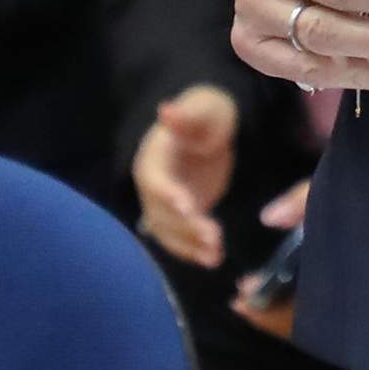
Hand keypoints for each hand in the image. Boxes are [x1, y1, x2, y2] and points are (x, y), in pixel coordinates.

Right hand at [132, 86, 238, 268]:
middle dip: (185, 226)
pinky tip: (214, 259)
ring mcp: (164, 203)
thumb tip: (165, 111)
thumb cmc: (208, 114)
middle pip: (161, 212)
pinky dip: (193, 251)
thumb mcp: (203, 110)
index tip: (187, 206)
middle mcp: (153, 185)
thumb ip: (186, 116)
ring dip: (189, 246)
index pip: (154, 180)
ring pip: (168, 232)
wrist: (211, 129)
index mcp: (153, 158)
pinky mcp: (179, 216)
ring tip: (215, 256)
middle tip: (215, 236)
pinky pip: (180, 238)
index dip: (167, 195)